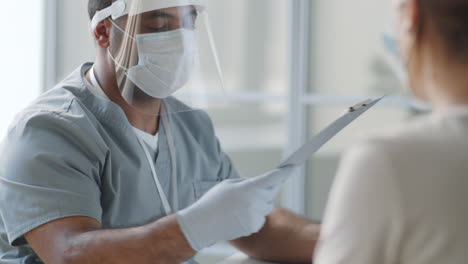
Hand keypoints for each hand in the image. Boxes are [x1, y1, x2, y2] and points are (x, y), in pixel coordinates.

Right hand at [176, 166, 294, 250]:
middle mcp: (254, 202)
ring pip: (266, 206)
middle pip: (271, 192)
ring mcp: (255, 215)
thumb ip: (247, 183)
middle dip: (266, 190)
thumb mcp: (229, 185)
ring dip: (258, 204)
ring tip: (238, 207)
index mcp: (248, 188)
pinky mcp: (254, 226)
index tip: (292, 167)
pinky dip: (253, 216)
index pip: (270, 178)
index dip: (283, 172)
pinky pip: (260, 218)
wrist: (203, 223)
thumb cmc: (214, 201)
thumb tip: (261, 186)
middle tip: (250, 192)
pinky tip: (238, 216)